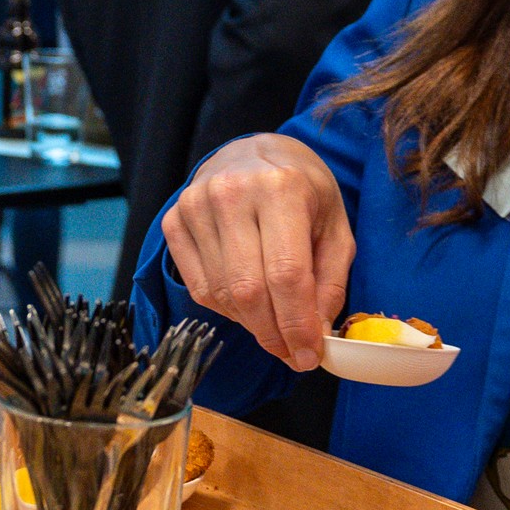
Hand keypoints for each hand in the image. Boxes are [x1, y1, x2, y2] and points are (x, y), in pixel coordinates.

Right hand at [161, 133, 351, 368]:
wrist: (253, 152)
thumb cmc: (302, 191)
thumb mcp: (335, 227)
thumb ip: (330, 282)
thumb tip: (315, 335)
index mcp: (281, 188)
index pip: (286, 273)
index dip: (297, 324)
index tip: (308, 357)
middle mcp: (232, 193)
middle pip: (249, 289)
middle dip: (273, 334)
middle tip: (291, 354)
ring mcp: (195, 205)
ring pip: (222, 294)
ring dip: (251, 324)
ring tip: (273, 325)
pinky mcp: (174, 220)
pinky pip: (199, 287)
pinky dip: (226, 309)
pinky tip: (247, 303)